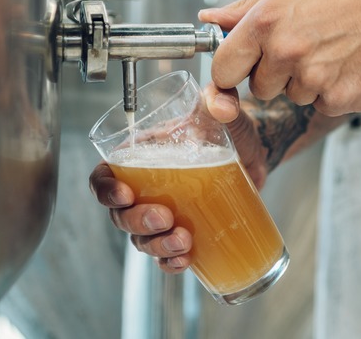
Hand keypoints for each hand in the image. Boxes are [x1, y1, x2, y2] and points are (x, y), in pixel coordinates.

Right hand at [89, 84, 268, 272]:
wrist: (256, 152)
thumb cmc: (228, 128)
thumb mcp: (221, 110)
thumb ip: (219, 97)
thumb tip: (222, 104)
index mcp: (140, 157)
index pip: (104, 176)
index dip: (105, 189)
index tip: (125, 194)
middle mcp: (144, 188)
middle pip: (120, 214)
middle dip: (136, 221)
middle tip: (164, 217)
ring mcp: (162, 213)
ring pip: (141, 239)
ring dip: (156, 245)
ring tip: (183, 240)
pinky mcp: (182, 231)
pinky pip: (165, 256)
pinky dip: (171, 263)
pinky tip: (186, 259)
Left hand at [199, 0, 360, 115]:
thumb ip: (244, 8)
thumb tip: (211, 20)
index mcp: (265, 23)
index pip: (223, 70)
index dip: (231, 72)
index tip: (241, 69)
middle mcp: (286, 52)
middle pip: (258, 89)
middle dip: (274, 75)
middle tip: (302, 48)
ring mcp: (313, 78)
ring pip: (291, 98)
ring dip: (305, 83)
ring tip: (329, 52)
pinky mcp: (339, 99)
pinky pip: (320, 106)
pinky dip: (331, 92)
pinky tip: (346, 65)